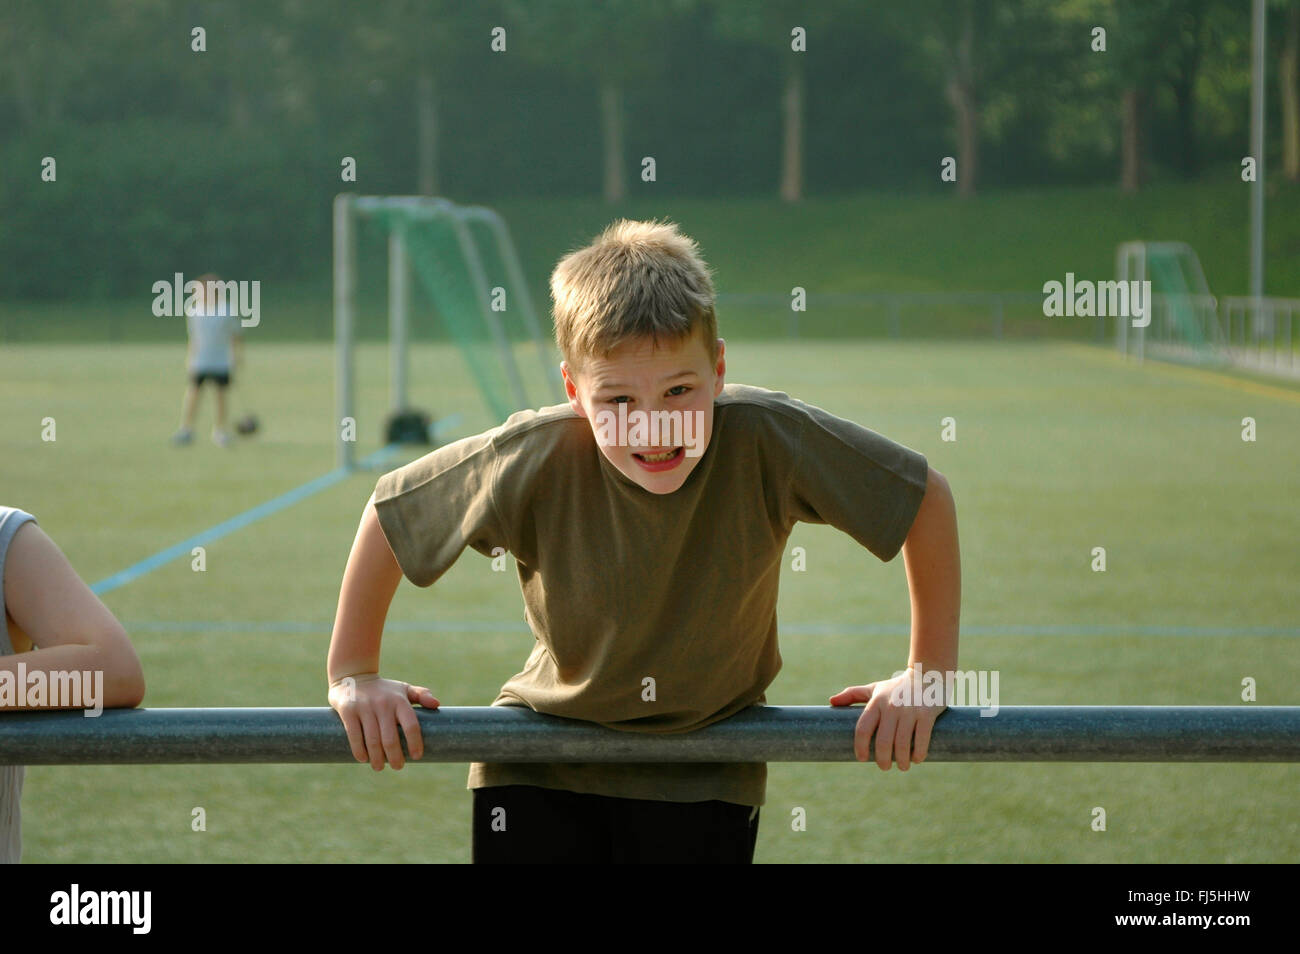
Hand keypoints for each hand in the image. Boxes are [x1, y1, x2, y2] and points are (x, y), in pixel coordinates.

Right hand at [328, 673, 437, 770]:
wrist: (354, 674)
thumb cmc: (383, 689)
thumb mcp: (403, 688)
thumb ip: (421, 695)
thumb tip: (437, 704)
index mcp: (399, 700)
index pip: (411, 725)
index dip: (415, 743)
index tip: (417, 756)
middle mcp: (383, 704)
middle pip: (390, 738)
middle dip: (395, 757)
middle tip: (398, 767)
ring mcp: (364, 707)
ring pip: (372, 740)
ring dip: (377, 758)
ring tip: (379, 767)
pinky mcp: (348, 710)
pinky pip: (354, 735)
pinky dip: (359, 751)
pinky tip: (363, 759)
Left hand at [829, 672, 945, 770]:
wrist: (927, 674)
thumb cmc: (896, 687)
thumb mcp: (874, 688)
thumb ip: (852, 694)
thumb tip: (831, 702)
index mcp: (876, 702)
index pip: (863, 728)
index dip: (861, 747)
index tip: (862, 758)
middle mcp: (892, 707)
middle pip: (883, 741)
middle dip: (882, 759)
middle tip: (884, 767)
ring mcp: (910, 711)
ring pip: (902, 744)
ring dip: (902, 761)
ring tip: (902, 766)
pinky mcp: (927, 714)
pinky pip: (921, 739)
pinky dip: (918, 754)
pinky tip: (916, 759)